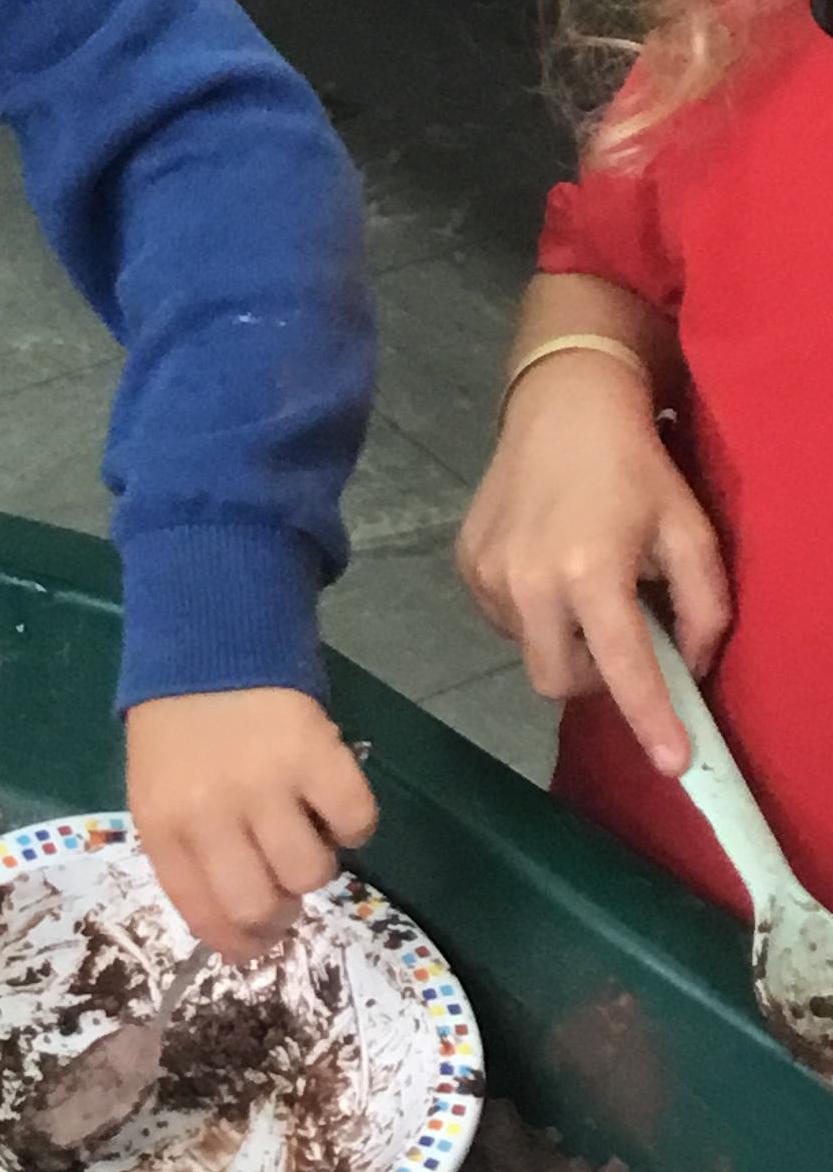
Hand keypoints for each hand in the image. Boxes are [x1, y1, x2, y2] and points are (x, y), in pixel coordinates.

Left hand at [126, 690, 377, 956]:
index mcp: (162, 823)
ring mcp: (265, 781)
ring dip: (314, 863)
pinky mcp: (317, 752)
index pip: (202, 913)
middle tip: (285, 891)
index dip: (236, 942)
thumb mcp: (160, 791)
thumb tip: (241, 925)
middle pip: (259, 905)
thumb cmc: (181, 727)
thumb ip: (189, 853)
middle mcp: (210, 810)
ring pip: (311, 873)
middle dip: (279, 913)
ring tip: (303, 829)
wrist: (208, 638)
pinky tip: (329, 800)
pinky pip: (356, 823)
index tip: (255, 946)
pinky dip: (352, 823)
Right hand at [457, 351, 728, 775]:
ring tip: (580, 585)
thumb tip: (691, 668)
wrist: (561, 405)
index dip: (651, 722)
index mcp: (592, 572)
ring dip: (561, 639)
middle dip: (594, 680)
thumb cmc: (635, 466)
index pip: (624, 669)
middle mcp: (530, 580)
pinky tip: (548, 566)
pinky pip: (504, 619)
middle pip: (557, 681)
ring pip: (528, 650)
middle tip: (620, 640)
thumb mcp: (691, 531)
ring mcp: (489, 573)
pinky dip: (533, 612)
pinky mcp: (466, 562)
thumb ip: (705, 607)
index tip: (674, 766)